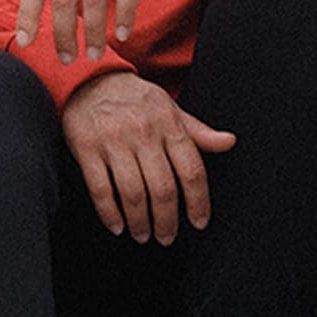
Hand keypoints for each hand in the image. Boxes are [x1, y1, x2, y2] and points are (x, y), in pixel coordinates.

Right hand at [61, 70, 236, 244]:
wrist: (90, 78)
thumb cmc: (136, 99)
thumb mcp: (170, 109)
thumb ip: (198, 132)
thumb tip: (230, 142)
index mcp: (169, 124)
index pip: (192, 170)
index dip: (199, 201)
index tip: (199, 222)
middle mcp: (144, 133)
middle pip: (163, 188)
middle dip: (167, 221)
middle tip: (167, 237)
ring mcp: (114, 141)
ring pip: (132, 193)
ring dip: (140, 222)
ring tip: (143, 235)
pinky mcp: (87, 148)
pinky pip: (100, 189)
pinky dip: (109, 213)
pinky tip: (117, 227)